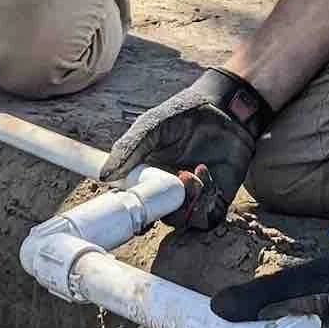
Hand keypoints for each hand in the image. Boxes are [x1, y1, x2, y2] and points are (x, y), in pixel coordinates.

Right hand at [97, 68, 271, 228]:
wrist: (224, 106)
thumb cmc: (183, 113)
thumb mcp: (151, 126)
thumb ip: (129, 149)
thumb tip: (104, 177)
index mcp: (148, 177)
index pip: (136, 206)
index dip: (134, 213)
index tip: (137, 207)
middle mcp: (168, 191)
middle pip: (161, 218)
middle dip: (167, 208)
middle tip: (176, 179)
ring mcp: (193, 196)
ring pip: (185, 221)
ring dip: (188, 204)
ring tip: (193, 174)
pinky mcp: (217, 197)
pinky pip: (209, 218)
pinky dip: (207, 203)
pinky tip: (206, 173)